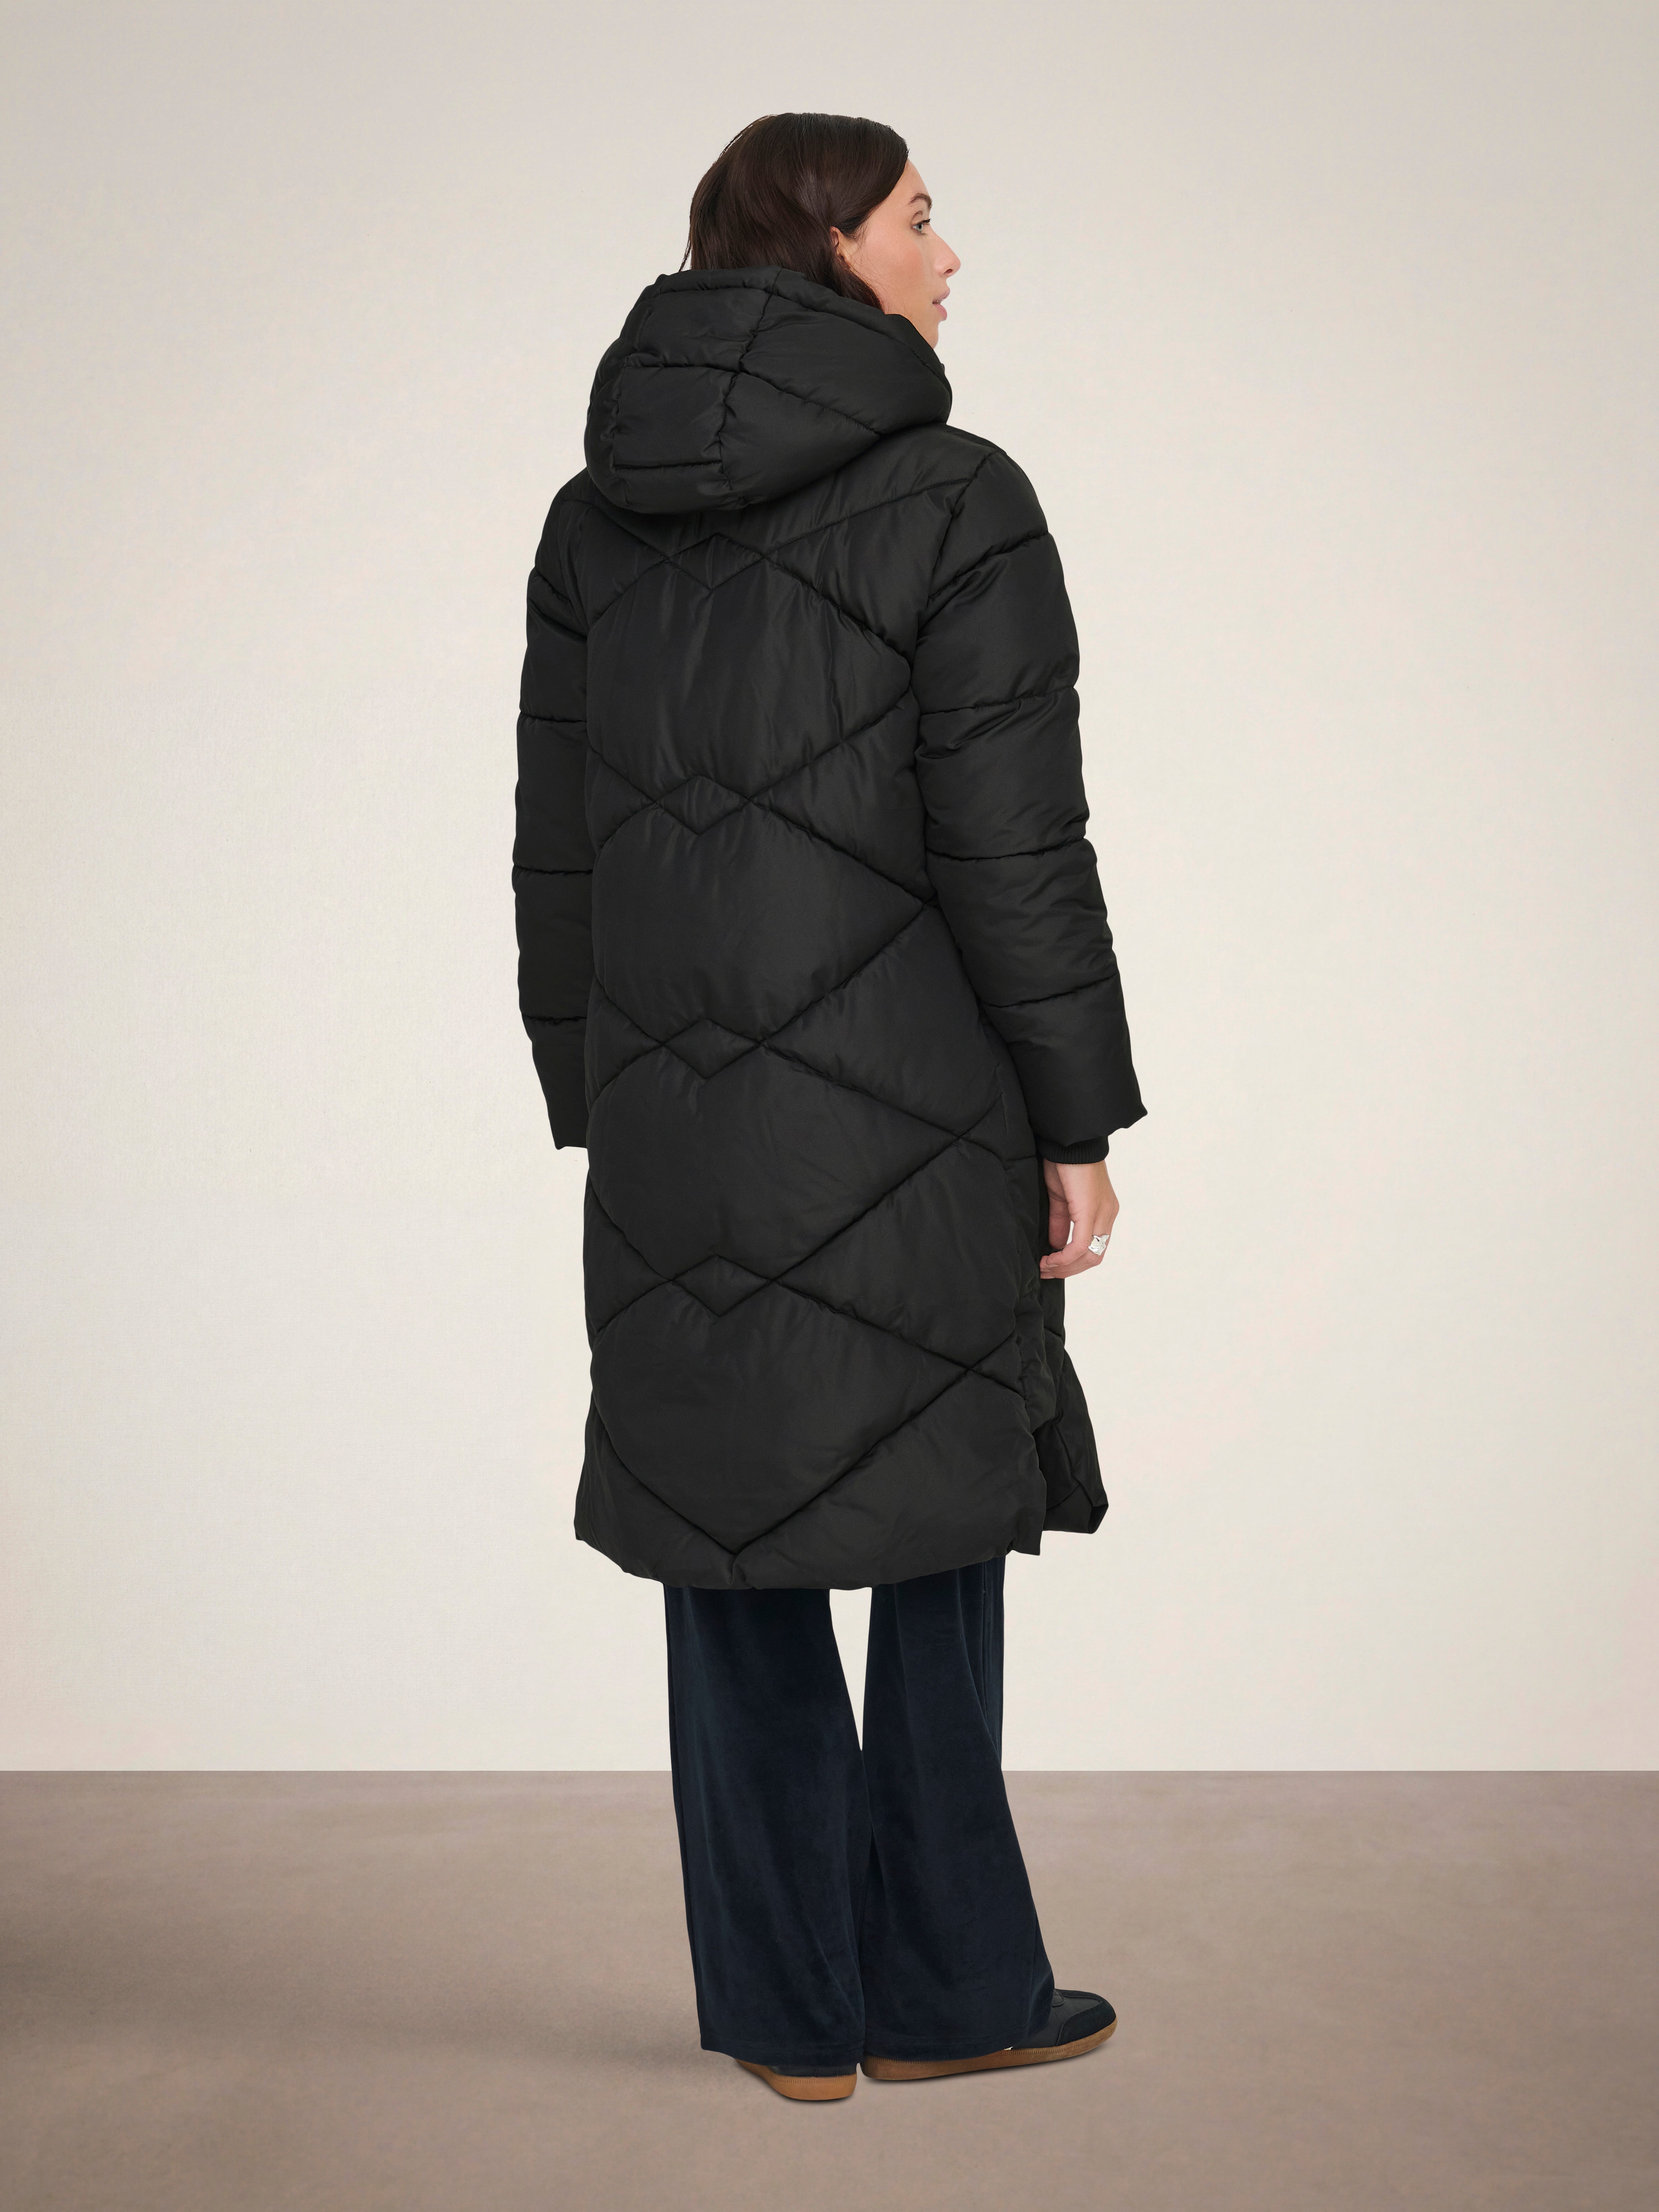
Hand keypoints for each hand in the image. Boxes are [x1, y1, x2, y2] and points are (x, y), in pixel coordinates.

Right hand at [1038, 1159, 1118, 1279]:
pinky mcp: (1091, 1211)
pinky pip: (1082, 1245)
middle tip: (1047, 1271)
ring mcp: (1103, 1214)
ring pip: (1091, 1255)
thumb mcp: (1061, 1199)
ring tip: (1045, 1267)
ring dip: (1066, 1267)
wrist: (1068, 1141)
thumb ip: (1061, 1223)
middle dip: (1069, 1269)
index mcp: (1103, 1211)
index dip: (1073, 1262)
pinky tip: (1050, 1258)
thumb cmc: (1064, 1163)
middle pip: (1095, 1257)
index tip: (1051, 1265)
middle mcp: (1108, 1214)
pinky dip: (1065, 1257)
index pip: (1094, 1248)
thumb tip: (1057, 1246)